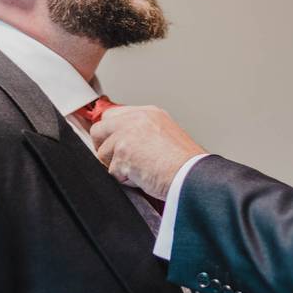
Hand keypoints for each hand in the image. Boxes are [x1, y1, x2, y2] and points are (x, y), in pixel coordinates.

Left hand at [90, 105, 206, 199]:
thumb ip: (145, 133)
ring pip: (102, 153)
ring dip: (117, 167)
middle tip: (118, 161)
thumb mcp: (167, 135)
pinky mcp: (122, 152)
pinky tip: (143, 178)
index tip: (113, 145)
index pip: (114, 116)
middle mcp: (137, 119)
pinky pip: (111, 172)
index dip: (111, 134)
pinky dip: (124, 180)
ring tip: (140, 171)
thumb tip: (127, 145)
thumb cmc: (187, 163)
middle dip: (104, 148)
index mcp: (149, 113)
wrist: (192, 175)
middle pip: (100, 129)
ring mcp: (127, 134)